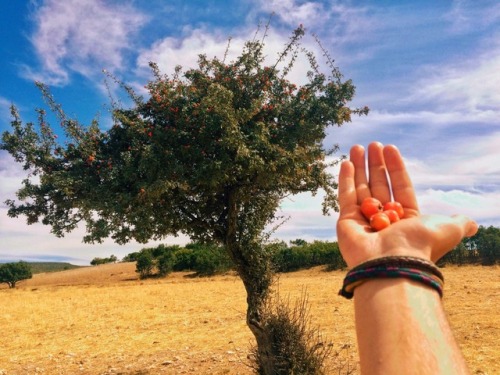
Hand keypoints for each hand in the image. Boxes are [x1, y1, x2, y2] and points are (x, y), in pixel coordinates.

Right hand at [336, 142, 477, 267]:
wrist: (393, 262)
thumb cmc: (420, 244)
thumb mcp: (448, 229)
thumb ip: (458, 222)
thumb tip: (472, 224)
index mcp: (407, 219)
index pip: (401, 187)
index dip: (396, 167)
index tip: (390, 148)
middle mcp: (385, 219)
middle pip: (380, 185)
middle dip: (376, 164)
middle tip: (373, 145)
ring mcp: (364, 220)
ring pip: (361, 188)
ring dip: (359, 167)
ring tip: (357, 147)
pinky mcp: (346, 222)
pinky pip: (346, 196)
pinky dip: (345, 180)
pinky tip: (347, 162)